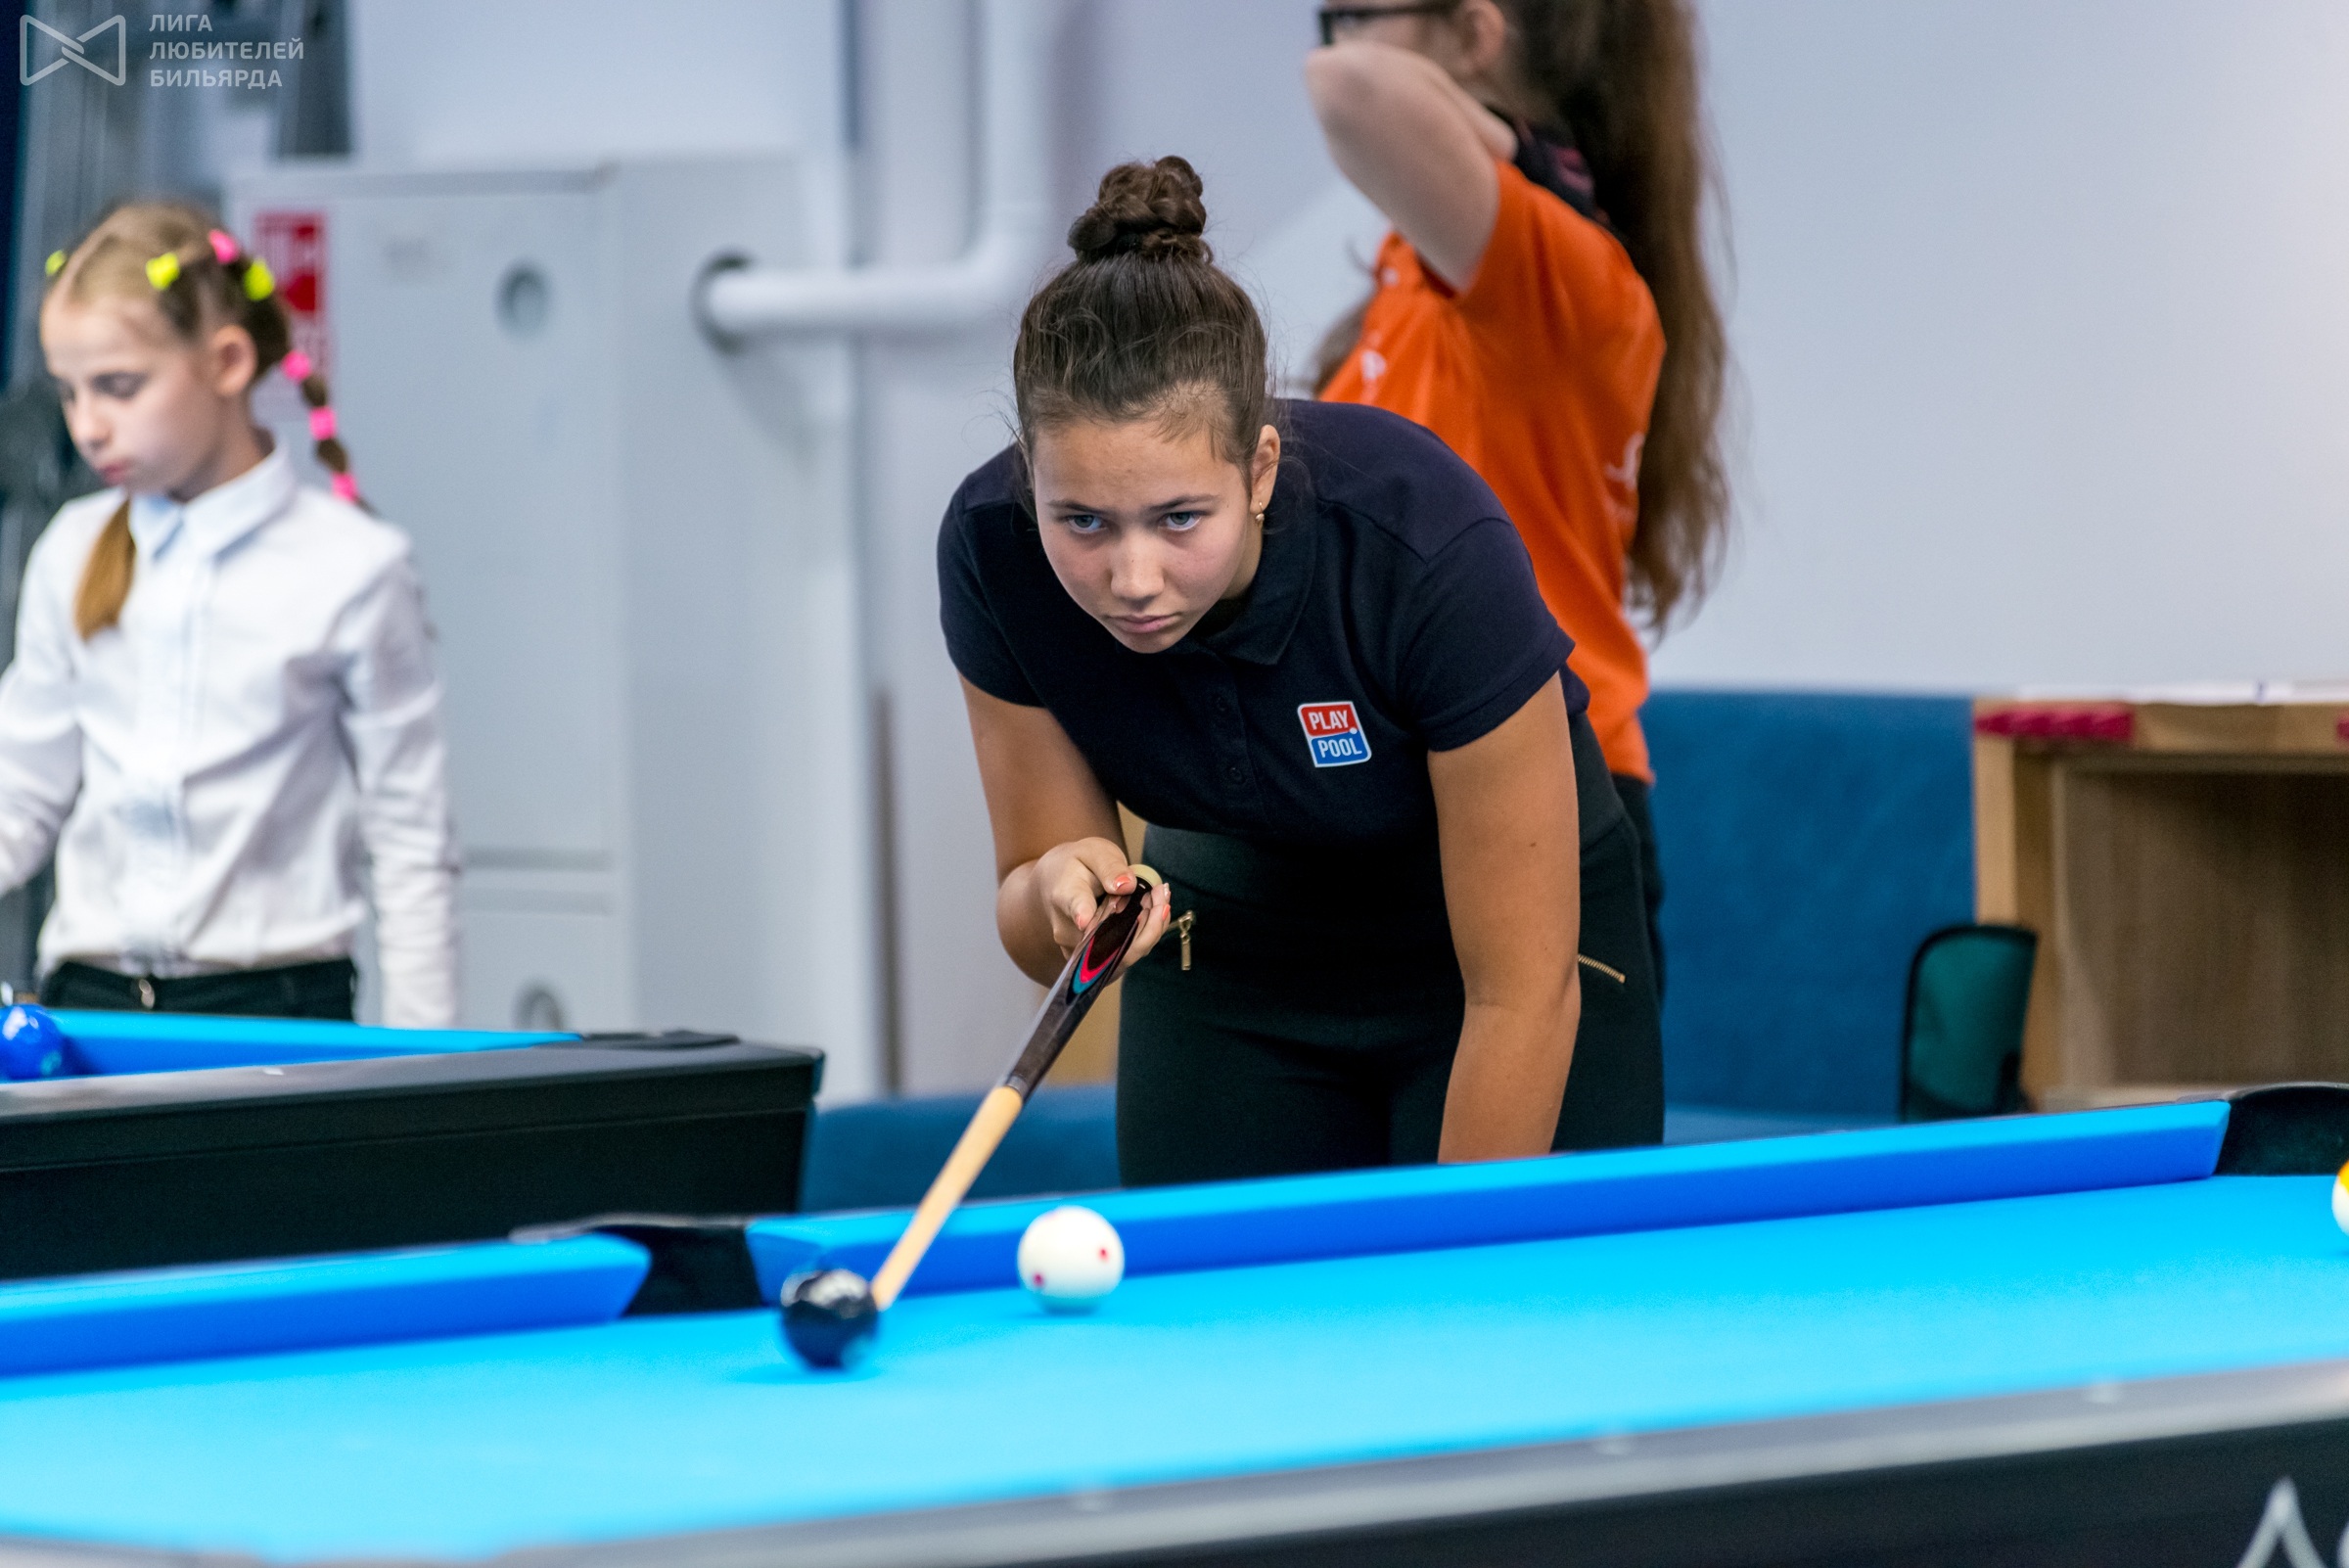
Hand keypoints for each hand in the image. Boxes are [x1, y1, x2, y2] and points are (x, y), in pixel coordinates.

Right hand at [1032, 838, 1172, 974]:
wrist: (1058, 883)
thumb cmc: (1076, 866)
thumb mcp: (1092, 852)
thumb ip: (1108, 867)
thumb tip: (1126, 885)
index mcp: (1065, 897)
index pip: (1077, 910)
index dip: (1084, 914)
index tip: (1087, 918)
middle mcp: (1069, 932)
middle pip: (1110, 942)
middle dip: (1148, 922)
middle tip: (1161, 892)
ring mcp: (1080, 952)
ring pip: (1124, 953)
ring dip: (1151, 928)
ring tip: (1160, 896)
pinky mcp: (1094, 960)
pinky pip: (1125, 954)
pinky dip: (1146, 934)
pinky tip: (1155, 911)